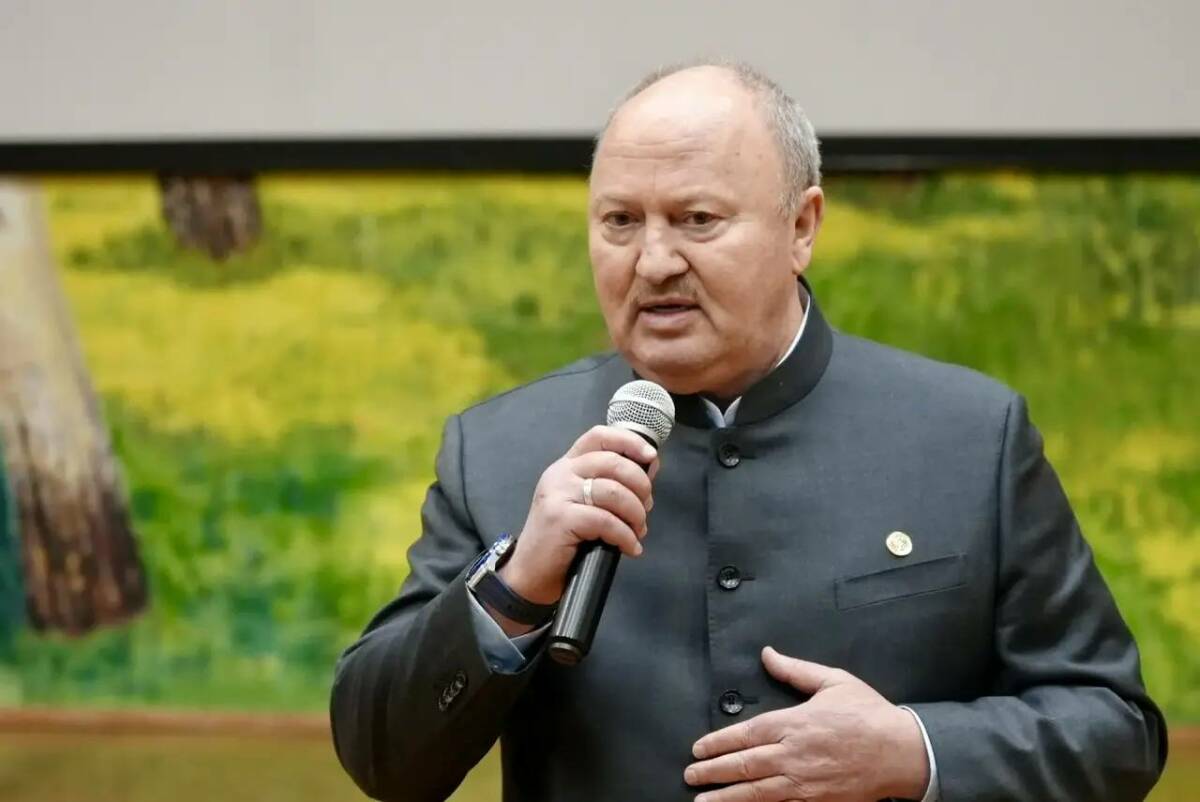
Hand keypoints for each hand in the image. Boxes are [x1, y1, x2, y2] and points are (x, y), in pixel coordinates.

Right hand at [497, 425, 657, 614]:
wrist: (530, 575)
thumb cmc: (562, 541)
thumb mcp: (584, 504)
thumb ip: (609, 485)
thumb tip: (648, 472)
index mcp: (567, 466)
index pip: (599, 436)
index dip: (629, 441)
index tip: (650, 456)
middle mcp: (560, 474)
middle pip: (613, 462)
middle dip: (640, 485)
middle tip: (646, 508)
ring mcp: (558, 495)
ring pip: (614, 492)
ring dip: (635, 514)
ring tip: (637, 532)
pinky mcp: (560, 518)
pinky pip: (606, 521)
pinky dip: (625, 536)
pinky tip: (630, 548)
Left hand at [685, 647, 928, 801]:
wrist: (903, 752)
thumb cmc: (869, 714)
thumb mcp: (833, 681)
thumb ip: (795, 670)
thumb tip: (767, 654)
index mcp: (794, 723)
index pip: (745, 734)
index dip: (718, 743)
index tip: (698, 749)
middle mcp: (794, 755)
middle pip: (744, 765)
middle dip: (713, 772)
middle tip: (691, 776)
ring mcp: (804, 783)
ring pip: (756, 793)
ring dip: (727, 798)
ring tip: (702, 801)